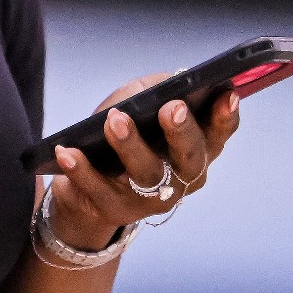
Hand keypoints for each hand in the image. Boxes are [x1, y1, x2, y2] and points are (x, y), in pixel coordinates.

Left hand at [45, 74, 241, 251]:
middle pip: (189, 157)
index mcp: (196, 150)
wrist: (87, 186)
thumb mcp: (141, 106)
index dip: (225, 116)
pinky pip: (98, 189)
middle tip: (171, 107)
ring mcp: (150, 198)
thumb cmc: (124, 136)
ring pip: (146, 174)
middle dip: (181, 131)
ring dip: (130, 145)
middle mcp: (181, 178)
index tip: (226, 93)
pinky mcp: (115, 210)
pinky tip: (67, 150)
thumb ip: (156, 90)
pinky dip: (81, 169)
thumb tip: (167, 83)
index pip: (218, 134)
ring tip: (114, 120)